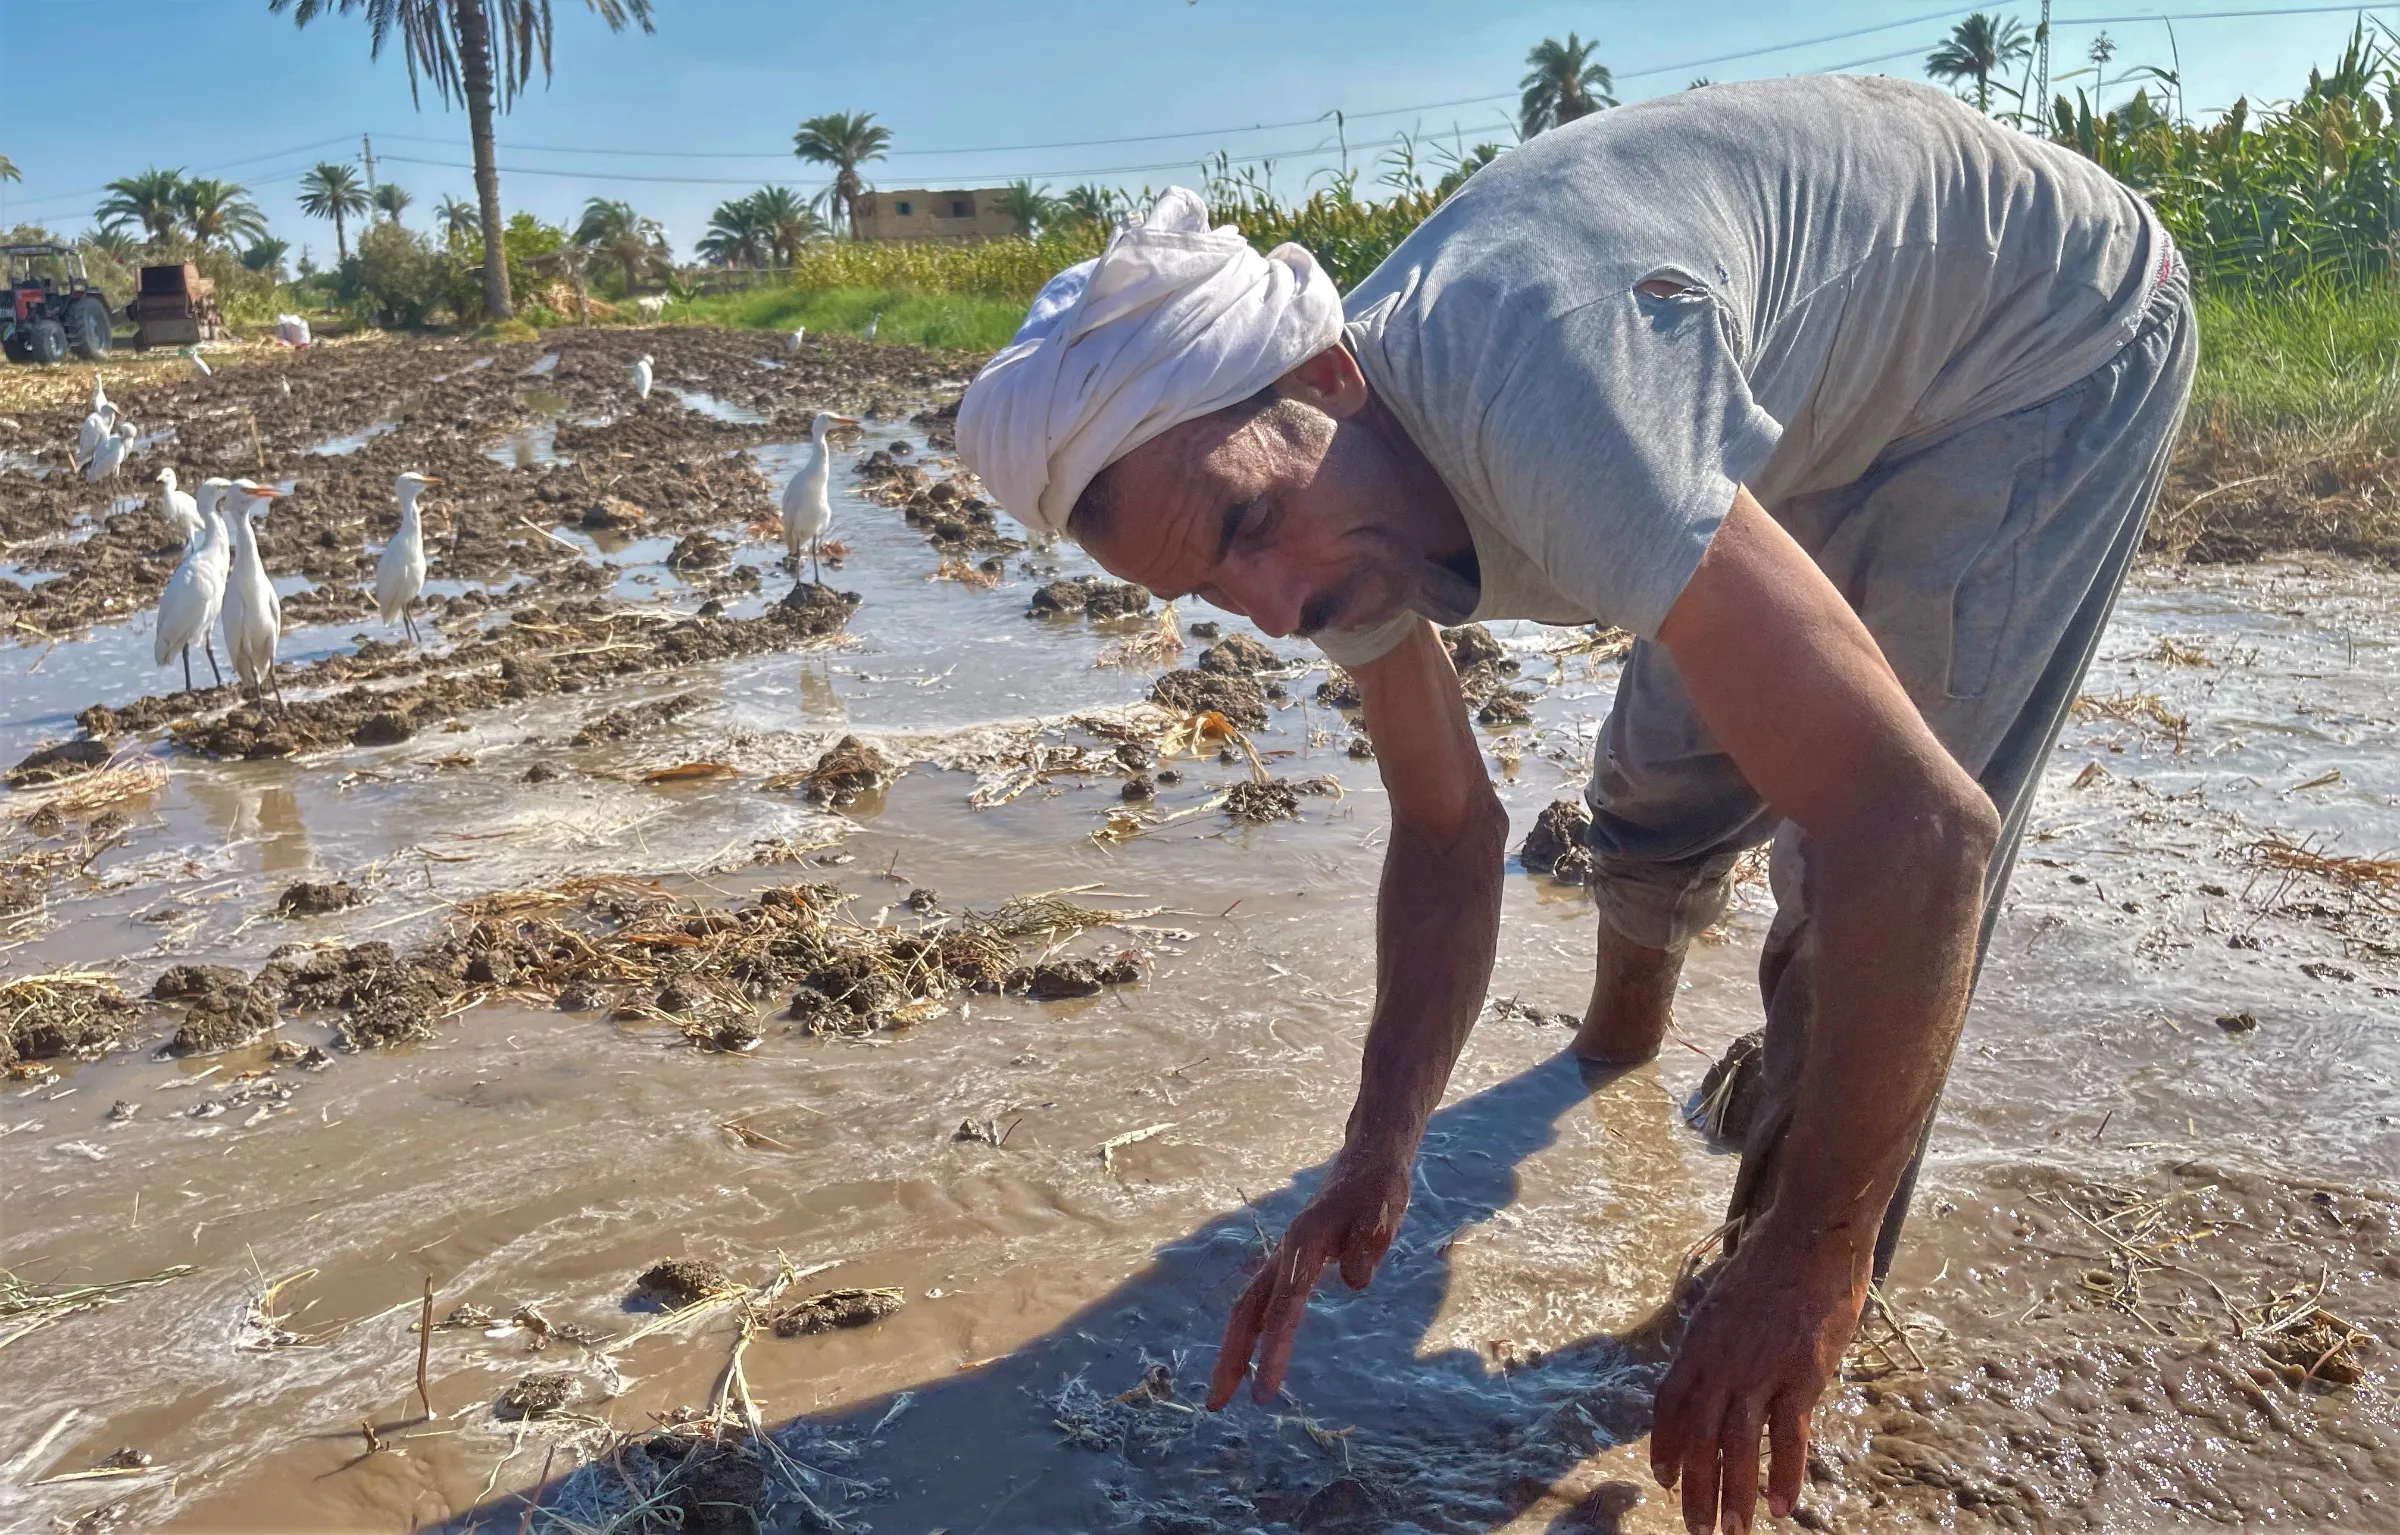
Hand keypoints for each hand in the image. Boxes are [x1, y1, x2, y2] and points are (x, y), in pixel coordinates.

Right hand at [1207, 1148, 1412, 1409]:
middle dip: (1232, 1357)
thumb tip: (1353, 1282)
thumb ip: (1367, 1244)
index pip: (1285, 1306)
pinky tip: (1252, 1356)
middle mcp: (1286, 1254)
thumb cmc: (1378, 1190)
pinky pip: (1264, 1304)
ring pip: (1250, 1308)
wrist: (1369, 1161)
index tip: (1265, 1392)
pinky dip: (1252, 1333)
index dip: (1273, 1349)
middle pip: (1248, 1311)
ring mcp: (1286, 1259)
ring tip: (1224, 1392)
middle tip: (1217, 1405)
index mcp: (1304, 1244)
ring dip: (1235, 1349)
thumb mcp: (1382, 1212)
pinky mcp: (1294, 1263)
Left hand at [1649, 1232, 1867, 1533]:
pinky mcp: (1801, 1375)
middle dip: (1694, 1485)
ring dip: (1733, 1492)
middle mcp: (1721, 1360)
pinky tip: (1781, 1506)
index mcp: (1699, 1341)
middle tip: (1696, 1525)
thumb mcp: (1726, 1302)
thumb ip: (1718, 1341)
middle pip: (1697, 1434)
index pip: (1669, 1403)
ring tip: (1732, 1530)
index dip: (1663, 1444)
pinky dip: (1782, 1474)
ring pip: (1736, 1444)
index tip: (1661, 1478)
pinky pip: (1786, 1435)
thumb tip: (1713, 1373)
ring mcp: (1760, 1369)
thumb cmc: (1772, 1265)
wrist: (1811, 1236)